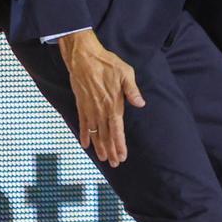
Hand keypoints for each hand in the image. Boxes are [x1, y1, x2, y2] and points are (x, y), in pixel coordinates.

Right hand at [58, 30, 145, 167]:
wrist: (84, 57)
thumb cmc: (107, 63)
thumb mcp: (125, 73)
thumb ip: (132, 90)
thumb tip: (140, 104)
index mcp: (113, 103)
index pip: (117, 129)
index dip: (120, 144)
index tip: (122, 156)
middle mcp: (101, 110)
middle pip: (106, 135)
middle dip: (111, 150)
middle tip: (115, 163)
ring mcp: (90, 108)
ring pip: (95, 133)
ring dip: (99, 147)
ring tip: (103, 159)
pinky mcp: (81, 104)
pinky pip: (83, 123)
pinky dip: (84, 135)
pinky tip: (85, 145)